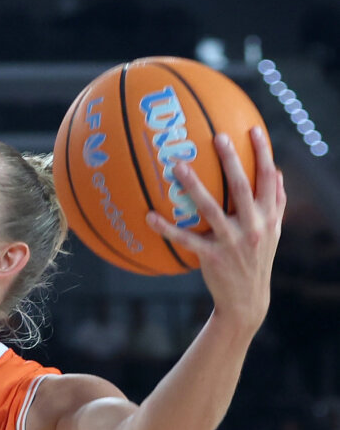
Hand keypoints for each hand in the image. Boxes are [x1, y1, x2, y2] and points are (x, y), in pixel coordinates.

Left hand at [147, 126, 285, 329]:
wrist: (247, 299)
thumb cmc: (256, 260)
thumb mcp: (273, 232)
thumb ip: (276, 203)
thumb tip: (278, 172)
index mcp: (269, 216)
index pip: (269, 178)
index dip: (263, 153)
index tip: (253, 129)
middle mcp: (253, 226)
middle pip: (241, 187)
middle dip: (231, 160)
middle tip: (217, 137)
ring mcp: (232, 241)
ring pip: (211, 209)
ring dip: (193, 186)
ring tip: (177, 167)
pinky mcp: (211, 257)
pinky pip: (185, 239)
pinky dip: (167, 228)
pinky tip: (150, 216)